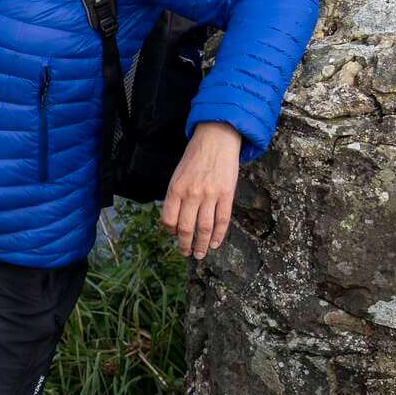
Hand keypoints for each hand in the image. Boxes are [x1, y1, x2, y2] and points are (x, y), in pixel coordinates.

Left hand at [160, 121, 242, 258]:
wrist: (216, 140)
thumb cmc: (194, 158)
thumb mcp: (177, 175)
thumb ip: (175, 196)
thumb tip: (172, 220)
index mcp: (176, 189)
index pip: (169, 219)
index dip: (170, 231)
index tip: (173, 236)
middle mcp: (192, 194)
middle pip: (186, 227)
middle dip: (185, 244)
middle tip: (186, 253)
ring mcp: (210, 195)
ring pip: (205, 227)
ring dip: (202, 244)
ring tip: (200, 254)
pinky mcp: (227, 195)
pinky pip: (222, 220)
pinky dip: (218, 235)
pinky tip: (214, 243)